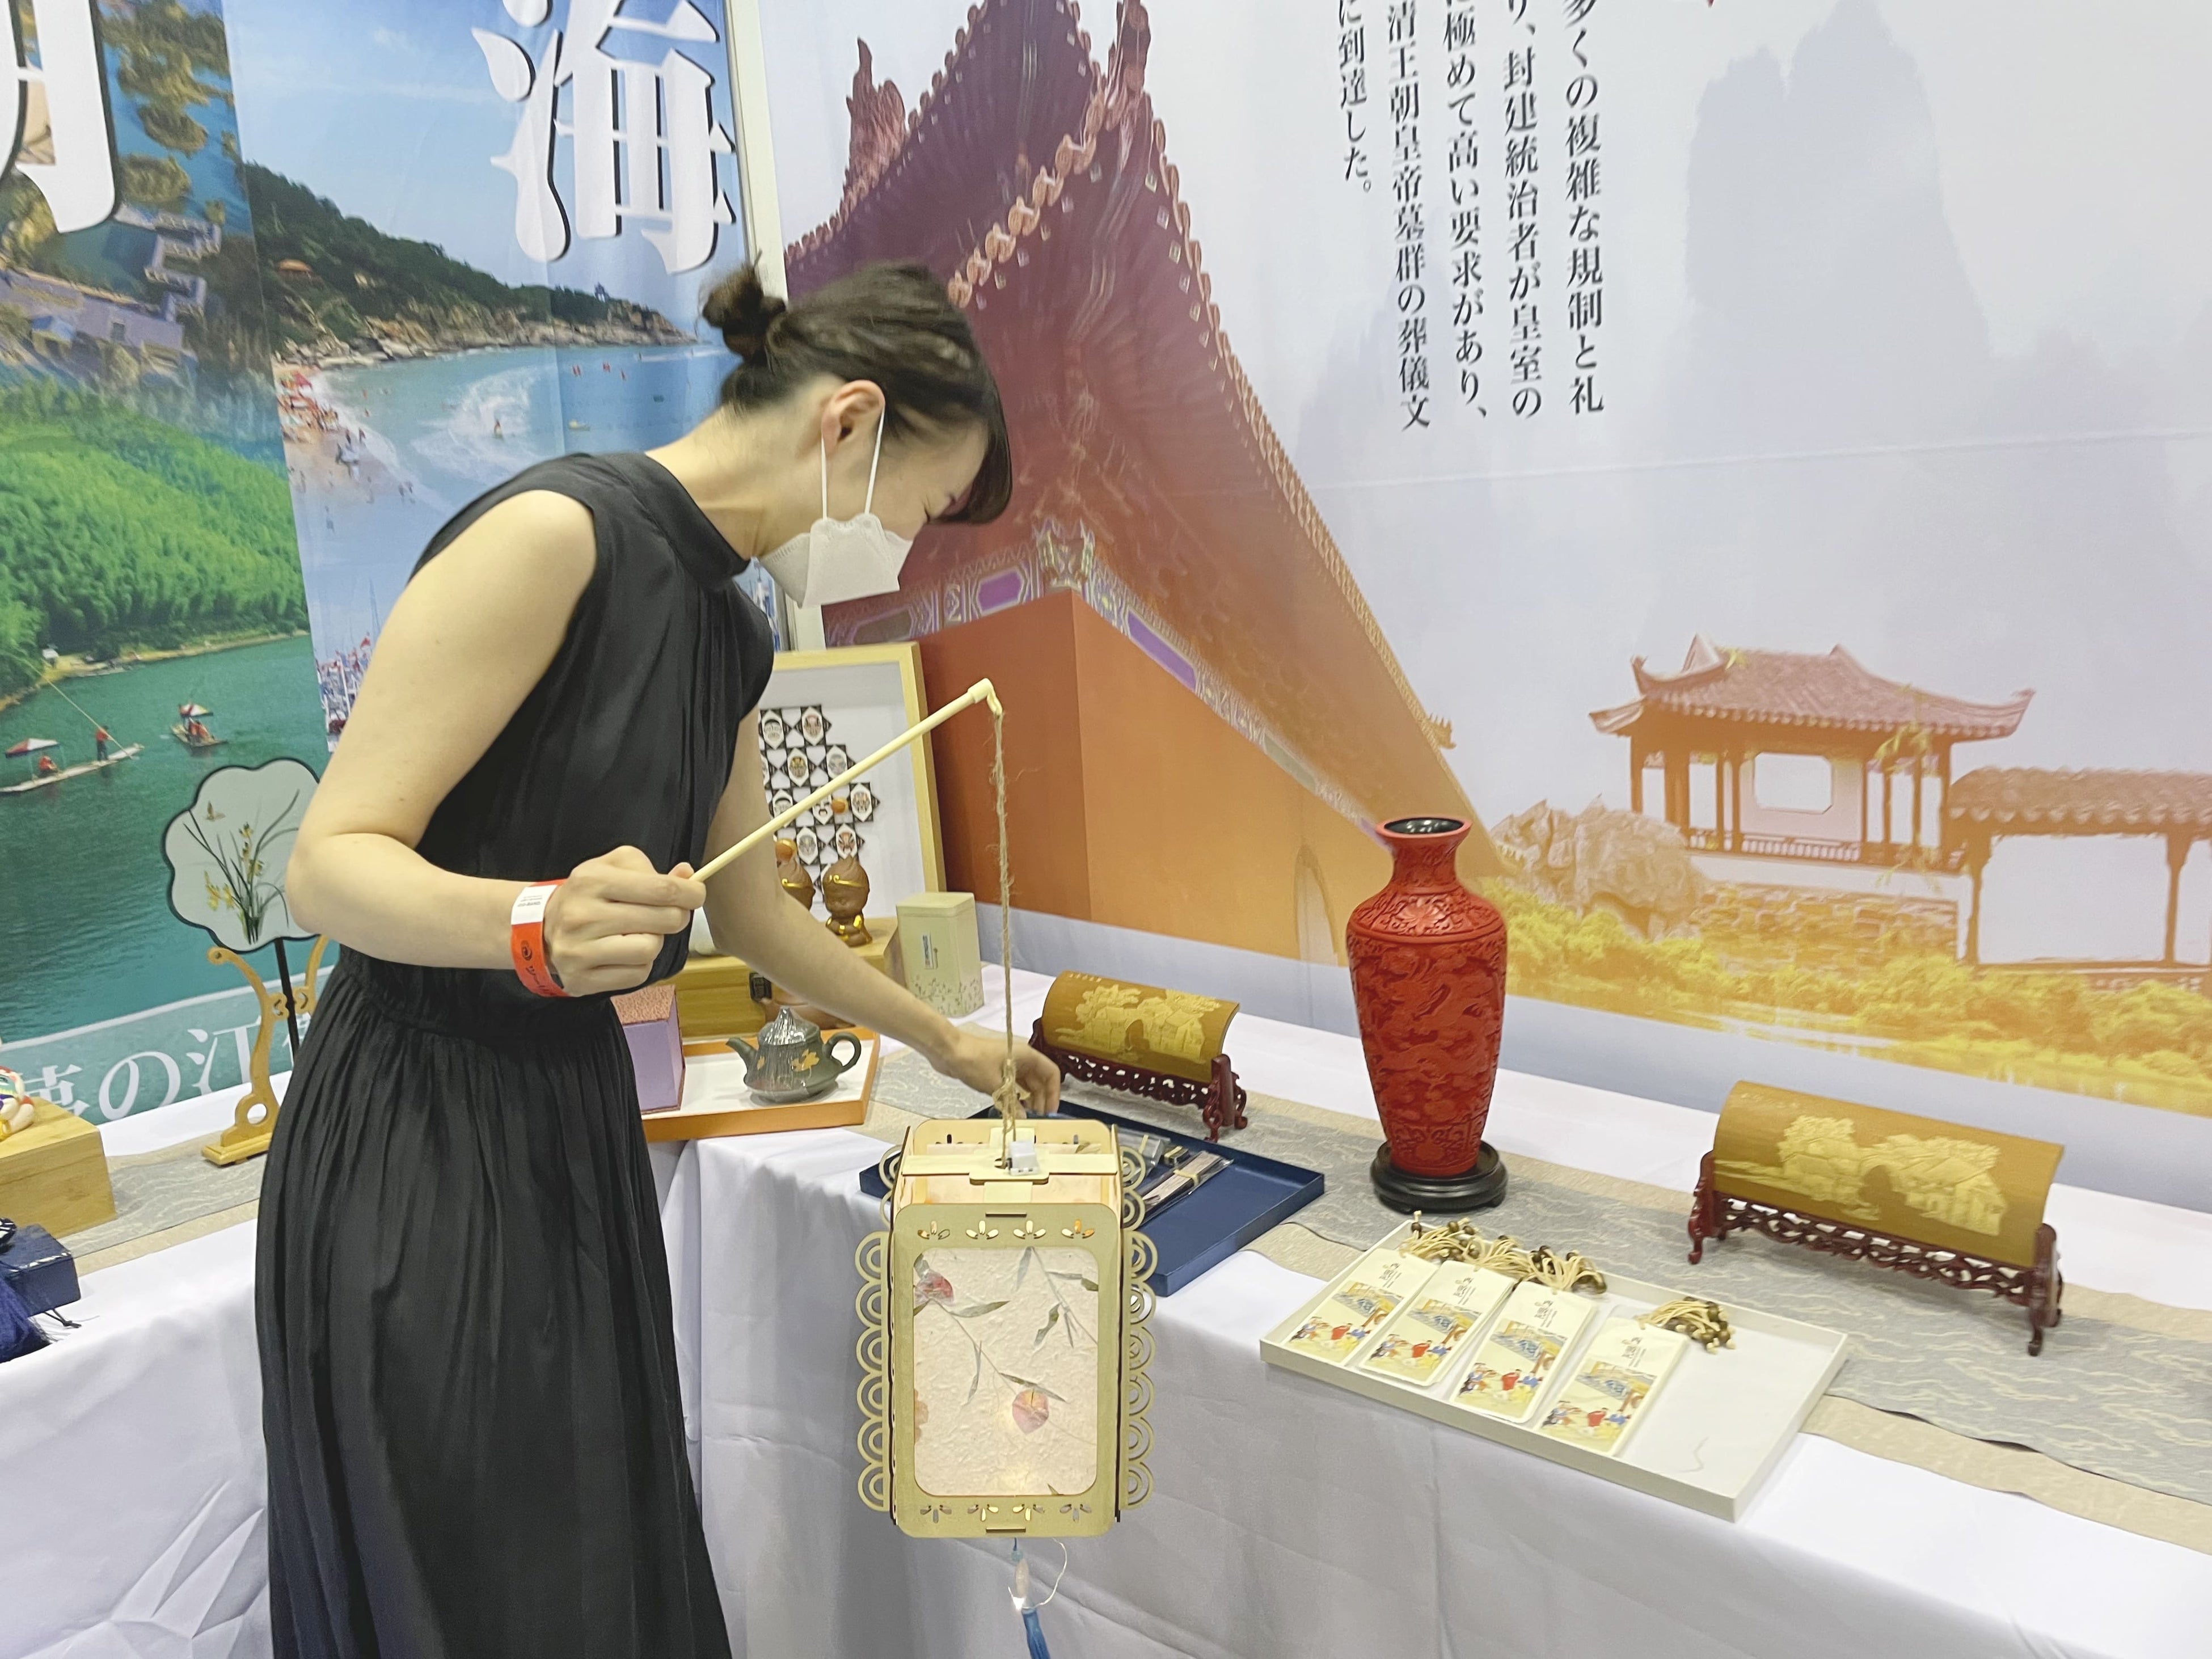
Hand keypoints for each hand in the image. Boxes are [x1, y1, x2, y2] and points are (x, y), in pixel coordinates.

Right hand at [542, 846, 704, 996]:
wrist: (541, 928)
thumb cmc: (588, 895)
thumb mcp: (612, 868)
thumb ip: (649, 870)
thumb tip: (688, 877)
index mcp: (593, 880)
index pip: (661, 888)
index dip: (690, 893)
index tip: (696, 894)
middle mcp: (583, 915)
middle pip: (664, 920)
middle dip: (676, 916)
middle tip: (668, 914)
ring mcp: (580, 951)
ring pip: (651, 949)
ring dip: (654, 942)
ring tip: (637, 933)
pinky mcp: (581, 979)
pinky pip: (637, 975)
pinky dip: (639, 965)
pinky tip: (623, 953)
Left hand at [932, 1030, 1061, 1116]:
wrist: (948, 1051)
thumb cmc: (973, 1061)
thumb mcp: (994, 1085)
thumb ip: (1011, 1103)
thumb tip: (1024, 1119)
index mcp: (1026, 1055)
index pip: (1050, 1073)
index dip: (1054, 1092)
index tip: (1050, 1110)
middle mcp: (1021, 1059)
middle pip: (1040, 1080)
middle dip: (1041, 1099)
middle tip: (1038, 1119)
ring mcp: (1009, 1065)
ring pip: (1027, 1084)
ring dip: (1029, 1100)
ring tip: (1027, 1117)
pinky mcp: (997, 1071)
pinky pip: (1014, 1085)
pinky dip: (1016, 1097)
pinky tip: (1014, 1109)